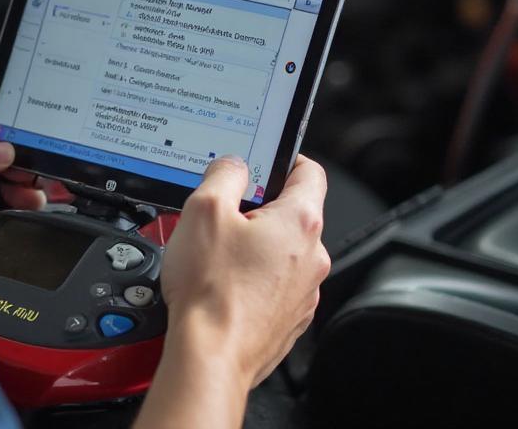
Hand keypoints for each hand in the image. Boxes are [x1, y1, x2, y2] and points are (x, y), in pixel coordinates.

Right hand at [160, 154, 330, 389]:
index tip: (266, 161)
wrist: (210, 357)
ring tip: (217, 253)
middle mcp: (313, 257)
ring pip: (283, 249)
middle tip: (224, 212)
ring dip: (256, 244)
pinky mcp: (289, 318)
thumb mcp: (204, 209)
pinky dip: (254, 277)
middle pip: (293, 212)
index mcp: (300, 223)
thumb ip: (224, 173)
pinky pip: (276, 282)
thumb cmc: (211, 291)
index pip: (310, 171)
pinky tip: (224, 283)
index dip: (286, 159)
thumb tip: (234, 165)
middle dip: (259, 206)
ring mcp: (304, 291)